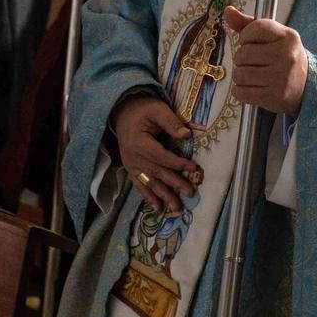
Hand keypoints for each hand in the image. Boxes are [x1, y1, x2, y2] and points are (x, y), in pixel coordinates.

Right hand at [111, 94, 200, 214]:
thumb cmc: (142, 111)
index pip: (161, 156)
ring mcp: (131, 165)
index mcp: (139, 142)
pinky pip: (139, 185)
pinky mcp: (130, 169)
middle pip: (157, 172)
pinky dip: (148, 197)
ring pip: (149, 182)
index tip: (194, 167)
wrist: (123, 114)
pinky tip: (157, 207)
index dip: (178, 163)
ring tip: (176, 208)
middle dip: (174, 183)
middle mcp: (133, 157)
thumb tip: (186, 134)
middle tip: (190, 193)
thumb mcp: (157, 109)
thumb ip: (171, 121)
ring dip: (163, 196)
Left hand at [222, 5, 308, 115]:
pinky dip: (239, 90)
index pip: (256, 28)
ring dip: (239, 75)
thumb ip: (249, 24)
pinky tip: (250, 87)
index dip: (245, 36)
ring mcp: (281, 78)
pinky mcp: (274, 96)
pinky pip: (241, 92)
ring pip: (240, 74)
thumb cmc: (285, 57)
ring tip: (250, 74)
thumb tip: (228, 11)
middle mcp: (286, 56)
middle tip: (250, 61)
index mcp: (288, 37)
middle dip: (241, 58)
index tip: (248, 41)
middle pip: (244, 53)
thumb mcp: (274, 37)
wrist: (306, 85)